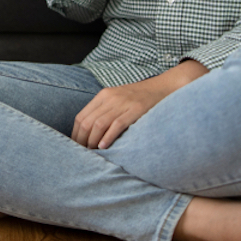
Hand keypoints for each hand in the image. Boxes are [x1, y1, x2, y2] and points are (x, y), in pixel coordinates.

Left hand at [73, 60, 209, 149]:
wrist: (165, 86)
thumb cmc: (141, 98)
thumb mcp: (119, 100)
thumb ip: (105, 111)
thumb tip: (91, 133)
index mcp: (103, 95)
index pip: (81, 117)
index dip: (75, 134)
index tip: (75, 147)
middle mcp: (110, 98)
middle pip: (87, 122)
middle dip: (81, 140)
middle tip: (81, 154)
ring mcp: (123, 103)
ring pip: (99, 124)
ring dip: (92, 141)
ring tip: (91, 153)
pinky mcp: (136, 109)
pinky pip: (117, 124)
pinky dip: (108, 137)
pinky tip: (104, 147)